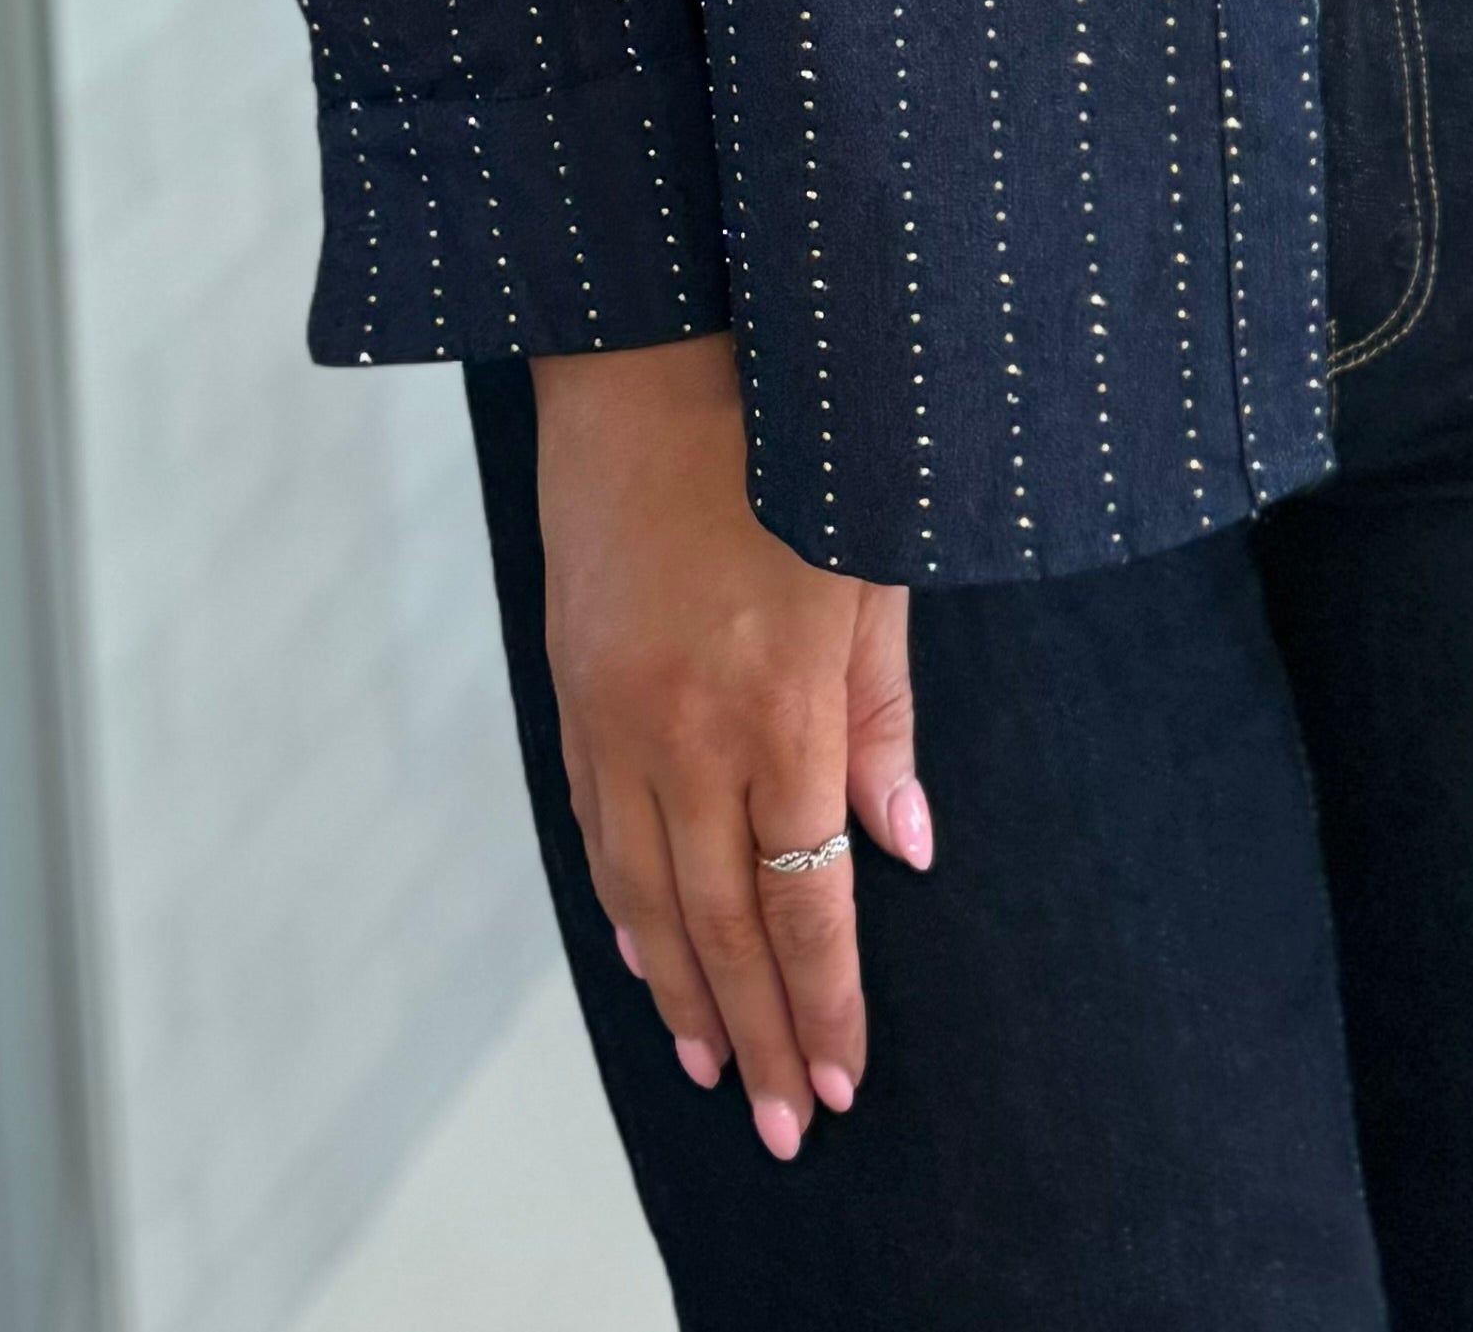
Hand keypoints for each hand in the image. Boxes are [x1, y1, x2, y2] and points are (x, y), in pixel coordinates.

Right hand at [530, 331, 930, 1154]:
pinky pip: (594, 825)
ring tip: (715, 1069)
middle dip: (755, 1033)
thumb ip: (884, 716)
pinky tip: (647, 954)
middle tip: (782, 1124)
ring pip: (644, 891)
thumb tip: (901, 852)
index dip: (823, 998)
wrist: (654, 347)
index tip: (840, 1079)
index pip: (801, 896)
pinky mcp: (571, 683)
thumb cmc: (792, 440)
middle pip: (720, 921)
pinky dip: (623, 905)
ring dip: (682, 992)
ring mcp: (614, 712)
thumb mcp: (873, 568)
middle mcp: (683, 729)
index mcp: (776, 704)